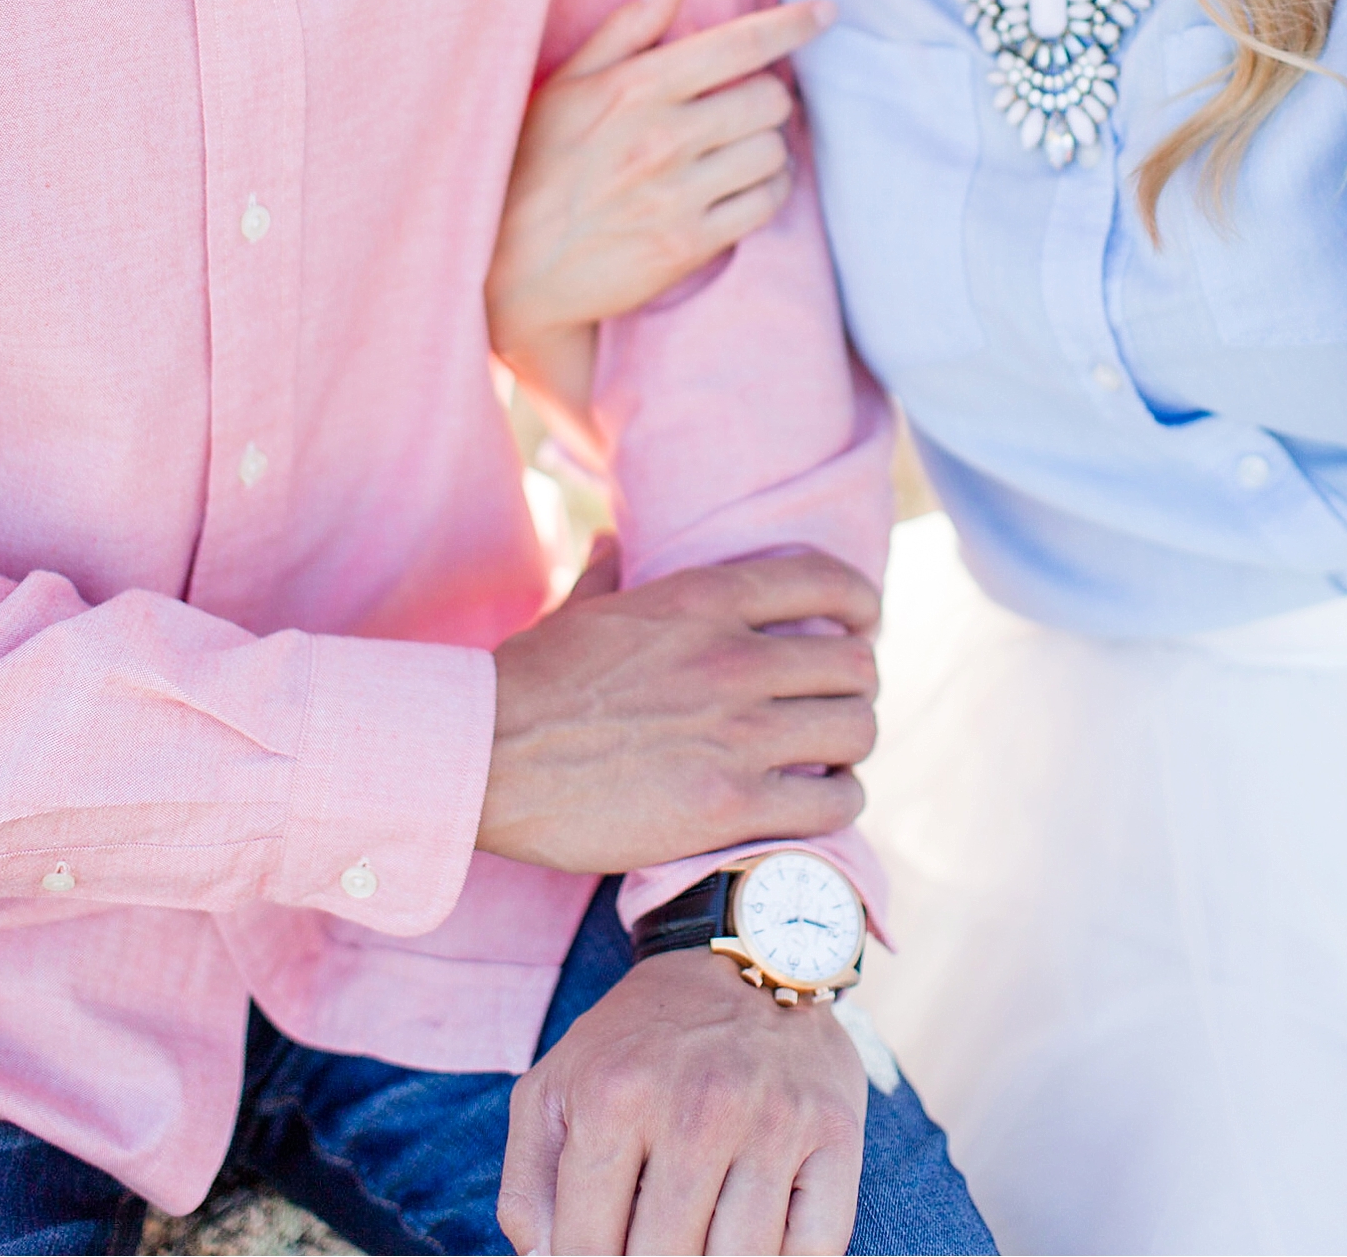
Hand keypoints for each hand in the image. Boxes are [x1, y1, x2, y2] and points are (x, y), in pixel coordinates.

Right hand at [480, 542, 878, 871]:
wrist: (484, 758)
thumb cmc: (526, 684)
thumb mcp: (577, 611)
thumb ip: (610, 572)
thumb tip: (614, 541)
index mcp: (704, 600)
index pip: (827, 581)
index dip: (861, 605)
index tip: (862, 625)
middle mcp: (734, 657)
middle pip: (856, 663)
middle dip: (856, 686)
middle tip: (835, 706)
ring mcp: (736, 733)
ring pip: (857, 729)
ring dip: (851, 746)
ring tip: (829, 760)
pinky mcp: (730, 805)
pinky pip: (833, 803)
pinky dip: (839, 804)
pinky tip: (817, 804)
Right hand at [486, 0, 835, 425]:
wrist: (510, 269)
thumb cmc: (531, 167)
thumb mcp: (563, 87)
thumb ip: (626, 31)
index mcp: (635, 87)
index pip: (738, 44)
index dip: (792, 24)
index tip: (825, 13)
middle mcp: (663, 137)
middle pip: (770, 99)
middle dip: (769, 97)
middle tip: (747, 105)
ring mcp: (679, 193)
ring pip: (774, 151)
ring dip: (769, 146)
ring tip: (740, 149)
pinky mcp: (690, 244)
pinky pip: (766, 204)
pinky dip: (768, 191)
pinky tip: (744, 187)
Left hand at [499, 948, 867, 1256]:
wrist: (748, 956)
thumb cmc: (642, 1041)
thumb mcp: (556, 1087)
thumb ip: (528, 1186)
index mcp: (614, 1095)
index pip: (587, 1252)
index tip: (605, 1251)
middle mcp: (697, 1105)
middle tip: (656, 1241)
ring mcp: (774, 1119)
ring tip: (699, 1238)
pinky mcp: (835, 1130)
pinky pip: (815, 1249)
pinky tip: (757, 1234)